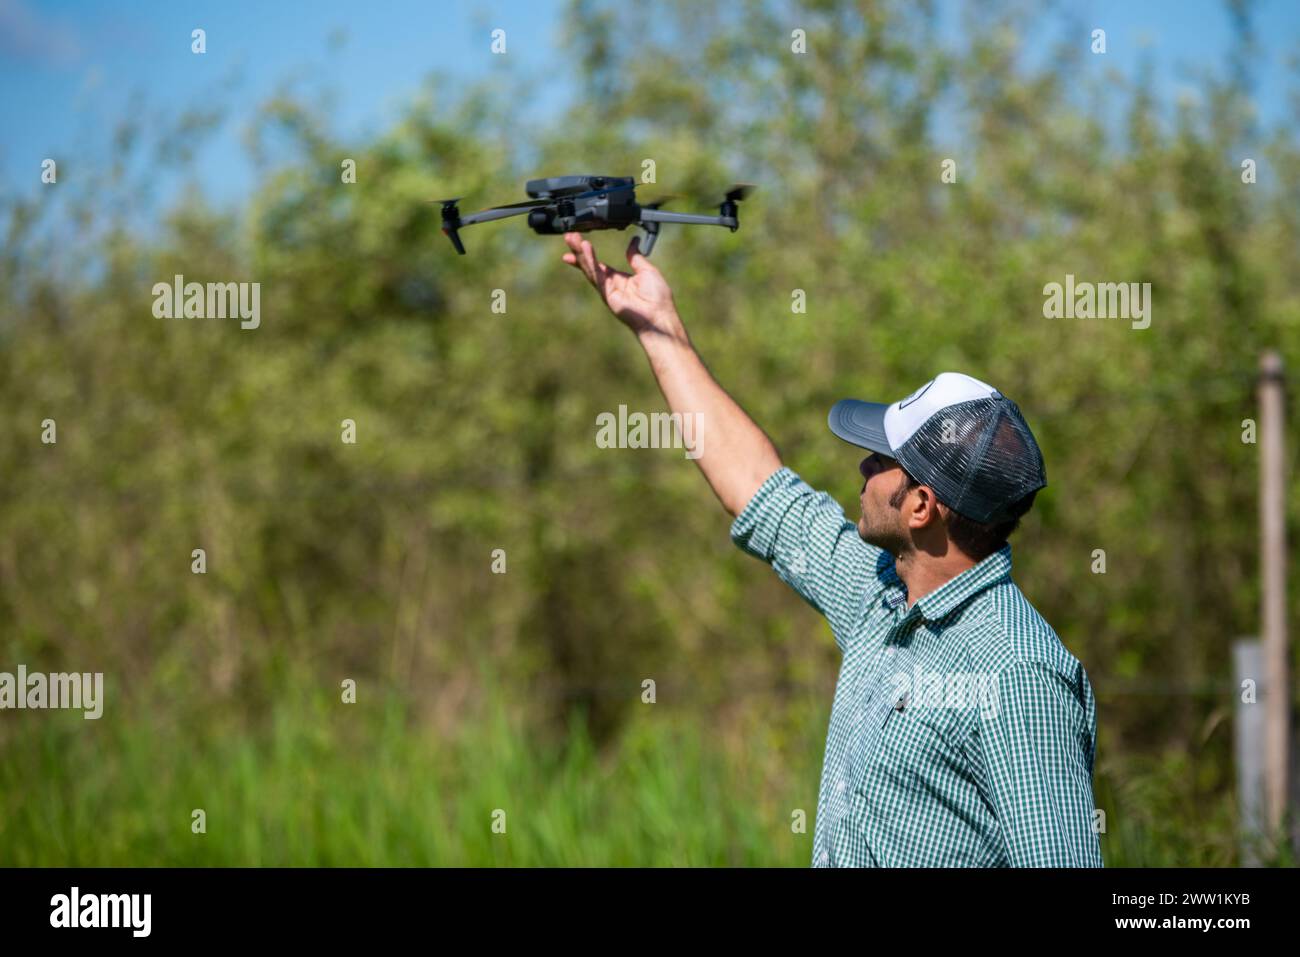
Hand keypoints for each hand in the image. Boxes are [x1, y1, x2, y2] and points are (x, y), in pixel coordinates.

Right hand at [561, 232, 679, 336]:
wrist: (659, 316)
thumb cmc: (657, 298)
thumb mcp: (647, 270)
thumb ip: (635, 256)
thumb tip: (634, 241)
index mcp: (619, 279)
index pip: (598, 264)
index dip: (587, 254)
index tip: (577, 242)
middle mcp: (610, 285)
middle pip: (590, 265)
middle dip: (578, 251)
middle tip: (568, 236)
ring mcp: (607, 290)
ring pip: (589, 268)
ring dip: (580, 253)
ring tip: (571, 238)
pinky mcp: (607, 294)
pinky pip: (596, 275)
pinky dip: (590, 261)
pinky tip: (585, 249)